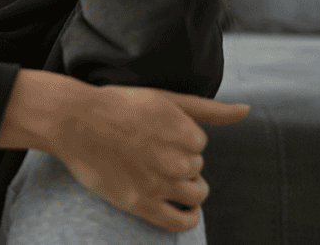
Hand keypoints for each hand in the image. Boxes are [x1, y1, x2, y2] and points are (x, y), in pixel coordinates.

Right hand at [51, 82, 249, 232]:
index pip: (200, 144)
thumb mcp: (164, 97)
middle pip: (196, 168)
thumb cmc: (117, 105)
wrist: (74, 121)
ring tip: (162, 174)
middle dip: (180, 161)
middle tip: (151, 151)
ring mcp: (159, 184)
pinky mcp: (141, 203)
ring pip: (196, 193)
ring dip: (187, 186)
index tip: (159, 135)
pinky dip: (188, 216)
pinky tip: (181, 207)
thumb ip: (208, 108)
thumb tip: (245, 110)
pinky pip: (180, 221)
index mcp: (184, 131)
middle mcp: (176, 159)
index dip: (181, 140)